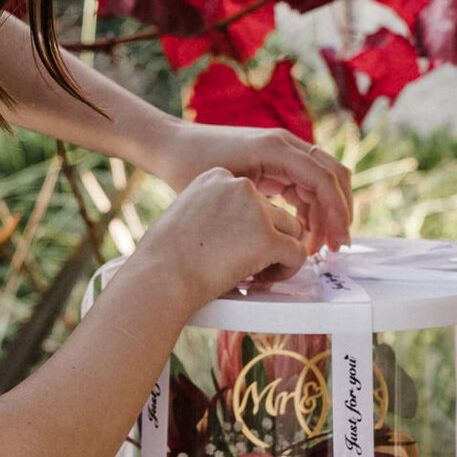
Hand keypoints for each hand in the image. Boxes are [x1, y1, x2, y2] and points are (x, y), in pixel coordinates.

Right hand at [132, 168, 308, 303]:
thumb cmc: (163, 256)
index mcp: (216, 176)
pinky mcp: (268, 237)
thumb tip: (239, 231)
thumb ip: (217, 213)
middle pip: (275, 214)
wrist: (159, 276)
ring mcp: (256, 209)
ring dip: (279, 254)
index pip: (253, 198)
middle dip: (265, 241)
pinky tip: (262, 280)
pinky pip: (297, 252)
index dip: (248, 227)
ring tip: (254, 274)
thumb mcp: (187, 214)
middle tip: (245, 265)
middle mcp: (239, 186)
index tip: (231, 246)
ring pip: (292, 231)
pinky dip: (288, 270)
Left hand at [145, 123, 354, 250]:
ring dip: (327, 213)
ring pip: (322, 182)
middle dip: (339, 212)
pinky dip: (311, 209)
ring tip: (320, 248)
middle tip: (337, 248)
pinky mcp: (275, 163)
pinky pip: (305, 185)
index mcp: (276, 147)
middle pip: (333, 175)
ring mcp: (282, 152)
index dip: (336, 212)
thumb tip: (292, 236)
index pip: (323, 178)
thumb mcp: (227, 189)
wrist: (173, 147)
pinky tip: (304, 234)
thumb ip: (260, 208)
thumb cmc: (190, 166)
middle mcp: (285, 144)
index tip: (337, 243)